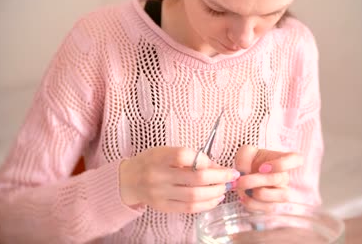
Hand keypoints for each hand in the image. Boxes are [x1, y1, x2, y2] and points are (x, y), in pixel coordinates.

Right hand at [119, 146, 239, 212]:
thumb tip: (217, 167)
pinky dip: (206, 204)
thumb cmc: (152, 162)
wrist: (129, 180)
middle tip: (232, 176)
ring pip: (194, 196)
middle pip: (195, 178)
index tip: (216, 163)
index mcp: (159, 157)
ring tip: (225, 188)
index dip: (204, 159)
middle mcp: (158, 176)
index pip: (184, 156)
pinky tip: (215, 199)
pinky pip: (189, 208)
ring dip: (215, 193)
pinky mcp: (163, 207)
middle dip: (219, 178)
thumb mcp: (165, 152)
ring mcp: (160, 194)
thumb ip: (189, 157)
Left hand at [234, 145, 303, 211]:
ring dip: (259, 194)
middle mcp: (285, 176)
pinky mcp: (273, 205)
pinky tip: (243, 197)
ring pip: (282, 196)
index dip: (281, 164)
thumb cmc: (248, 162)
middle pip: (280, 178)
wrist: (243, 177)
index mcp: (281, 159)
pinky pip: (269, 208)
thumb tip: (244, 172)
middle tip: (241, 180)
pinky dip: (253, 204)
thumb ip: (244, 157)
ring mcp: (281, 192)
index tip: (262, 167)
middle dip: (257, 180)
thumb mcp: (245, 153)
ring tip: (244, 189)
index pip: (296, 159)